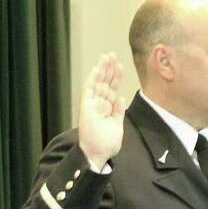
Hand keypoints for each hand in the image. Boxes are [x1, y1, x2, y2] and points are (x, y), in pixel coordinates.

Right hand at [78, 54, 125, 169]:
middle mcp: (98, 104)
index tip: (120, 66)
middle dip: (109, 69)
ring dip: (102, 70)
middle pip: (104, 82)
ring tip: (107, 57)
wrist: (98, 154)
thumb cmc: (106, 143)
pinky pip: (89, 90)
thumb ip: (118, 111)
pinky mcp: (86, 107)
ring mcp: (92, 105)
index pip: (111, 88)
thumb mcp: (117, 125)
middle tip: (112, 55)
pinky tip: (98, 69)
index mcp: (106, 108)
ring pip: (97, 83)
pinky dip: (93, 79)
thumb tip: (120, 97)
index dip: (116, 77)